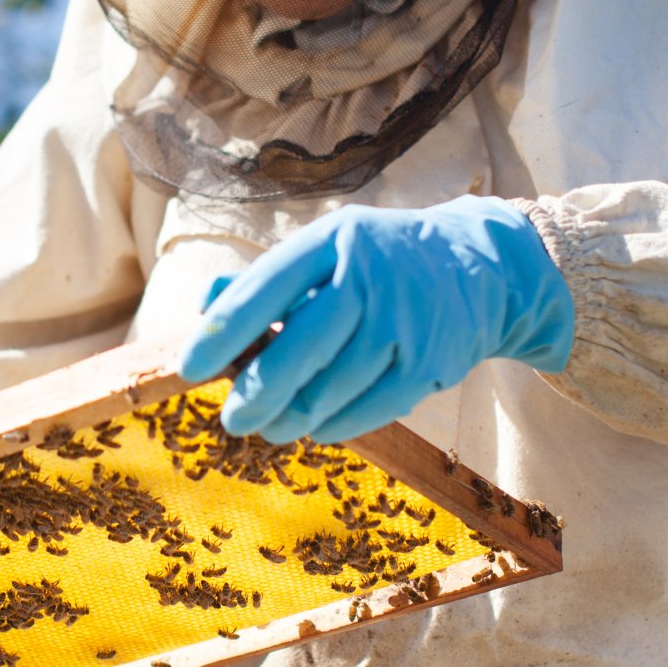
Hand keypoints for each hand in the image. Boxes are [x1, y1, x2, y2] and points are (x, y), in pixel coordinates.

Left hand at [179, 196, 572, 444]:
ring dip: (289, 417)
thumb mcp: (325, 252)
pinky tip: (314, 425)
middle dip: (255, 392)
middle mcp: (370, 277)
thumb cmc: (377, 263)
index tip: (189, 367)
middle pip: (298, 348)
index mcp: (333, 240)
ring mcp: (405, 323)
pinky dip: (332, 426)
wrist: (477, 268)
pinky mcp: (430, 364)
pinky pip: (367, 411)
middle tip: (231, 418)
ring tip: (269, 424)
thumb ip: (266, 280)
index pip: (265, 288)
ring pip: (329, 389)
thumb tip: (205, 307)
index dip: (222, 331)